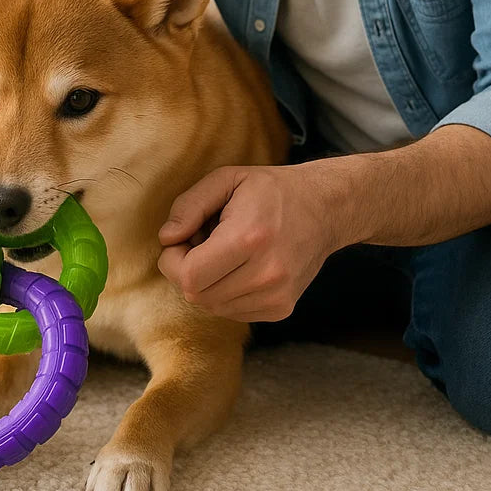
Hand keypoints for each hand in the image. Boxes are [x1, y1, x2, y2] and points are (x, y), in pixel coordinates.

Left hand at [157, 164, 337, 322]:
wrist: (324, 209)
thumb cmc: (270, 190)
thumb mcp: (226, 179)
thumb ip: (189, 206)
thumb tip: (166, 239)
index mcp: (249, 238)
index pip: (189, 275)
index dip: (172, 260)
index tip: (179, 240)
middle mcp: (266, 274)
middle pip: (197, 295)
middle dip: (185, 270)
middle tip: (198, 243)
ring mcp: (277, 296)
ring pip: (212, 307)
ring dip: (205, 283)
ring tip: (221, 253)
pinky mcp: (281, 309)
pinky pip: (232, 311)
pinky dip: (223, 293)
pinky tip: (236, 267)